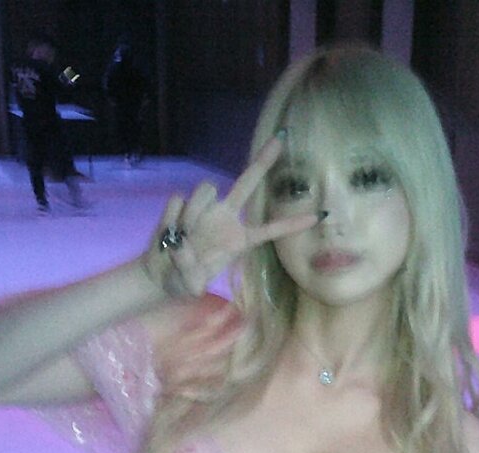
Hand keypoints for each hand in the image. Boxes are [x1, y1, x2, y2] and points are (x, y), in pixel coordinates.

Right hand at [142, 136, 316, 297]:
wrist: (160, 273)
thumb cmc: (183, 281)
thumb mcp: (189, 286)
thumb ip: (188, 273)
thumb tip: (181, 249)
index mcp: (238, 241)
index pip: (270, 230)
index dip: (292, 224)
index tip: (318, 216)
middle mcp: (225, 218)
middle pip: (248, 184)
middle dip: (263, 161)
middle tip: (280, 139)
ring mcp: (205, 209)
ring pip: (206, 188)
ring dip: (193, 209)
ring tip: (183, 236)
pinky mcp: (182, 204)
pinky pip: (179, 200)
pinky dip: (173, 217)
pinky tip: (170, 231)